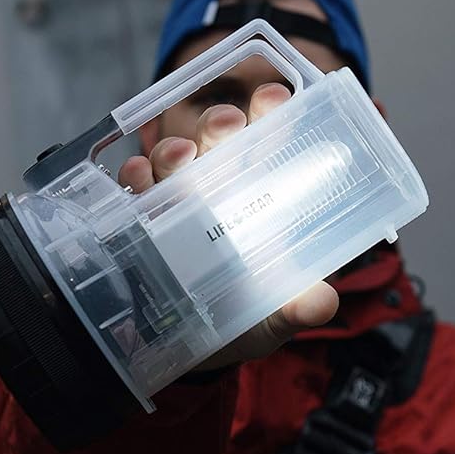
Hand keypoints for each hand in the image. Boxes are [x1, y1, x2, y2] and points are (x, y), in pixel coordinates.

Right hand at [116, 83, 339, 369]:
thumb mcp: (269, 320)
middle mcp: (216, 190)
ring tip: (180, 158)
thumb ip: (295, 309)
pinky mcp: (137, 221)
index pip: (267, 144)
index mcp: (257, 197)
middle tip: (228, 124)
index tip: (274, 98)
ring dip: (175, 150)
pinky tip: (139, 181)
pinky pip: (132, 190)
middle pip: (218, 140)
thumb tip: (322, 303)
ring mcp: (174, 202)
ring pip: (172, 159)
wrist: (179, 354)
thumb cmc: (236, 324)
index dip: (270, 113)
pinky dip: (134, 180)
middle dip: (221, 124)